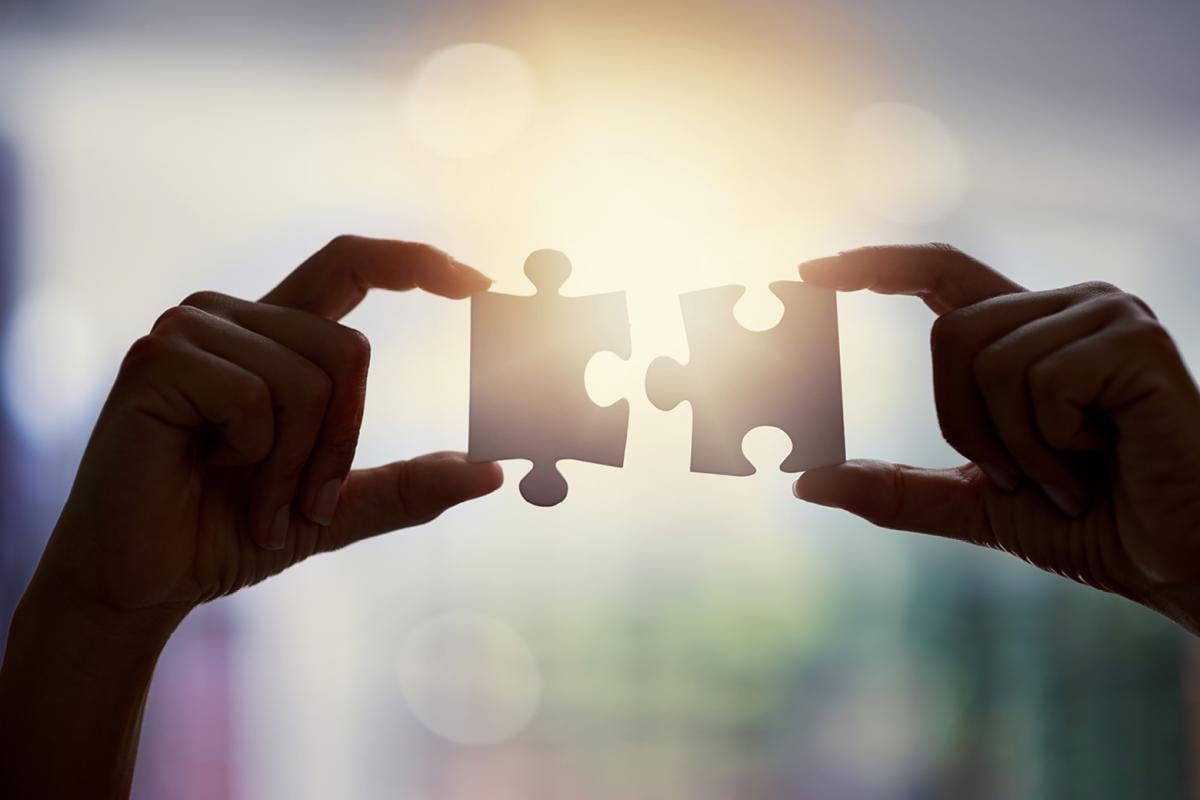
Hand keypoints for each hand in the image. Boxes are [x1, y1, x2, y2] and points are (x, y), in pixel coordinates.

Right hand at [1, 235, 502, 797]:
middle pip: (349, 349)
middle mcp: (232, 318)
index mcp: (274, 339)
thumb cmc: (229, 535)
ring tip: (250, 499)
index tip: (477, 281)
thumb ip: (407, 486)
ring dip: (295, 464)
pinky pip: (258, 397)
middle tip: (302, 507)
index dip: (414, 261)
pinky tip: (205, 470)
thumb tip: (491, 473)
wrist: (143, 583)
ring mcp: (190, 331)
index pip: (351, 265)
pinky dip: (253, 457)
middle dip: (342, 445)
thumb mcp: (336, 509)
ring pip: (310, 378)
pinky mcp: (158, 358)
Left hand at [793, 243, 1199, 633]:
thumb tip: (805, 486)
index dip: (877, 265)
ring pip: (988, 359)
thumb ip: (896, 490)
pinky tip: (1104, 457)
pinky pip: (1039, 381)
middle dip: (969, 427)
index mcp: (1026, 335)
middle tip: (1024, 476)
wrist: (1179, 560)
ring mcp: (1105, 314)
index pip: (940, 272)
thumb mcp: (974, 503)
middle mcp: (1064, 307)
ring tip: (1072, 471)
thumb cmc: (1092, 524)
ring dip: (1016, 445)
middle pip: (950, 335)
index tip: (813, 268)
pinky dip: (1054, 442)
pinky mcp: (1135, 338)